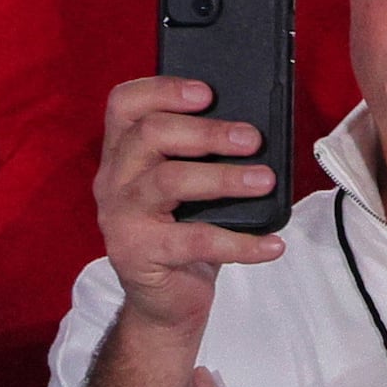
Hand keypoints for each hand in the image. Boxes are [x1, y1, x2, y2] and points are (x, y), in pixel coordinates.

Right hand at [90, 74, 284, 338]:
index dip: (162, 90)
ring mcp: (121, 216)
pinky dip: (240, 242)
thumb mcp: (192, 184)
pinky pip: (193, 241)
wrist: (165, 296)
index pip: (125, 104)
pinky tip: (272, 244)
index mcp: (124, 152)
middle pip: (149, 135)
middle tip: (253, 139)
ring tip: (265, 180)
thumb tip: (262, 130)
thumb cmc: (185, 226)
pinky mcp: (138, 253)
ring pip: (168, 181)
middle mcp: (114, 179)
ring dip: (224, 177)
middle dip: (207, 132)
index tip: (207, 92)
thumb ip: (208, 154)